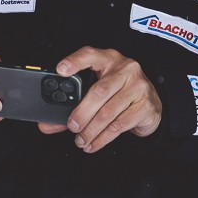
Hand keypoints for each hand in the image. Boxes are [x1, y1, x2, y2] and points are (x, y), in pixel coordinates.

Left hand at [37, 47, 161, 153]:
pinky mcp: (145, 105)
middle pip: (99, 91)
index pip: (89, 54)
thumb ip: (74, 102)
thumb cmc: (118, 92)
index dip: (74, 61)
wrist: (150, 103)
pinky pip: (119, 125)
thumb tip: (47, 124)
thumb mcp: (99, 89)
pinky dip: (103, 138)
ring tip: (80, 140)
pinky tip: (94, 143)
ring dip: (91, 130)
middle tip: (72, 126)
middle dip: (82, 112)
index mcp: (108, 58)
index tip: (60, 70)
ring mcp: (138, 86)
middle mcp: (125, 69)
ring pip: (109, 112)